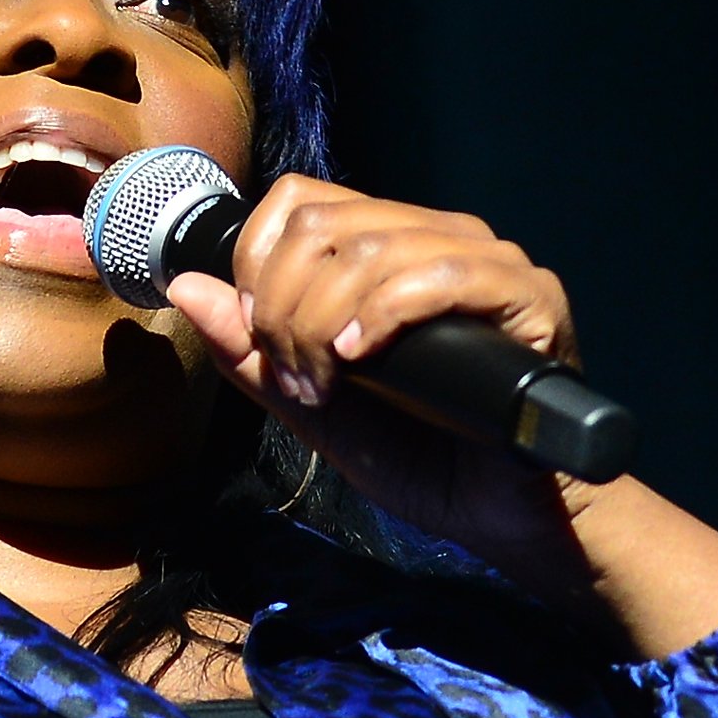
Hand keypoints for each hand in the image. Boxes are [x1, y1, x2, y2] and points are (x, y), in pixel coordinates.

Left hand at [165, 176, 717, 652]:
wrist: (504, 516)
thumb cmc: (421, 458)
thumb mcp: (314, 407)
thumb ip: (253, 354)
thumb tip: (186, 288)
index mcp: (386, 249)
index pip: (299, 201)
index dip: (256, 264)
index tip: (258, 338)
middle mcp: (436, 238)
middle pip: (324, 223)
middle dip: (283, 307)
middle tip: (297, 380)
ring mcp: (486, 262)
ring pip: (373, 246)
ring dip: (323, 323)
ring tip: (328, 386)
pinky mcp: (530, 298)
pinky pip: (443, 275)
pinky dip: (385, 314)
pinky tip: (361, 358)